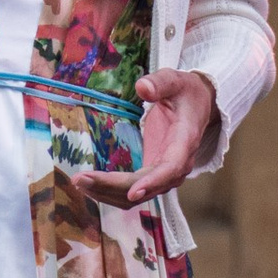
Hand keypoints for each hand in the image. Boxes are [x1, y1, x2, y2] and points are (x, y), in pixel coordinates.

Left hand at [76, 69, 216, 210]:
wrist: (197, 106)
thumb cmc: (185, 93)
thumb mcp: (175, 81)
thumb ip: (159, 83)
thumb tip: (143, 88)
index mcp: (184, 142)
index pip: (171, 168)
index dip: (153, 182)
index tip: (133, 191)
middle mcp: (176, 166)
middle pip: (145, 187)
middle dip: (112, 186)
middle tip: (80, 179)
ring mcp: (164, 175)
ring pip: (136, 196)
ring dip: (107, 193)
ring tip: (79, 182)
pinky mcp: (151, 176)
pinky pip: (130, 192)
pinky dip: (110, 192)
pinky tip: (89, 185)